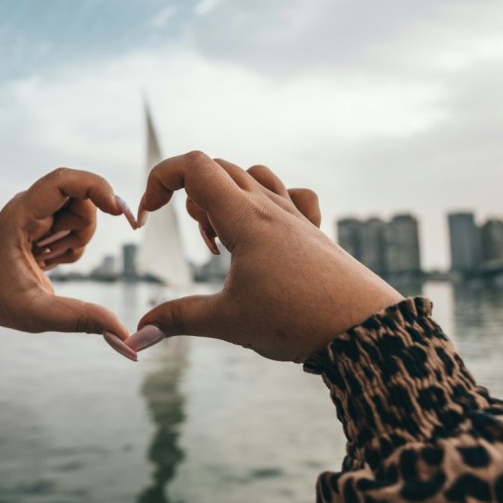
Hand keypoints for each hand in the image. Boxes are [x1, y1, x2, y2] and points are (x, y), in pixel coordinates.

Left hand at [0, 168, 138, 358]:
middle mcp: (28, 206)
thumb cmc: (0, 302)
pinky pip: (76, 224)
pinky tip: (48, 261)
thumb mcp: (38, 315)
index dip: (94, 187)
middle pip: (79, 197)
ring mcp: (36, 213)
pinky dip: (72, 245)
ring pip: (81, 211)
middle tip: (58, 257)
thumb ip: (79, 318)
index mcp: (20, 216)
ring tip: (48, 261)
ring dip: (76, 240)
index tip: (117, 211)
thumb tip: (121, 331)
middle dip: (83, 229)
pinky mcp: (43, 222)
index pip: (62, 181)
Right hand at [126, 152, 402, 362]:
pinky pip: (291, 195)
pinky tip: (265, 233)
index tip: (149, 215)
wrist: (365, 329)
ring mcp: (295, 216)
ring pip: (253, 177)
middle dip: (191, 196)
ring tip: (225, 238)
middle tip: (200, 243)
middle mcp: (270, 207)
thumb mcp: (227, 322)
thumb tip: (137, 335)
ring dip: (226, 196)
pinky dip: (267, 201)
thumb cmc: (296, 320)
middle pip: (219, 168)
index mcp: (244, 218)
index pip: (195, 166)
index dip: (161, 179)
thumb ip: (178, 320)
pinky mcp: (314, 232)